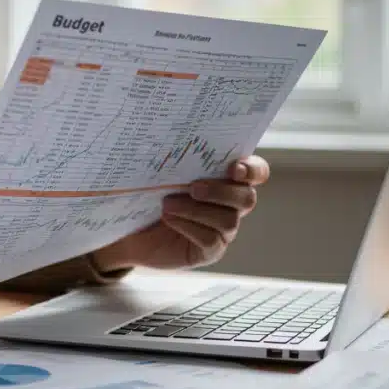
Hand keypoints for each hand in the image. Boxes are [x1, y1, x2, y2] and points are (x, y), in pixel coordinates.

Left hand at [91, 156, 269, 272]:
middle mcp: (231, 205)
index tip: (233, 168)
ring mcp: (223, 230)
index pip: (256, 172)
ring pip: (228, 221)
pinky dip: (189, 227)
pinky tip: (169, 219)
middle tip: (193, 187)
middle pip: (247, 198)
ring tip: (168, 204)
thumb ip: (176, 157)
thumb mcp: (161, 172)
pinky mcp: (209, 251)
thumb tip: (171, 137)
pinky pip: (211, 241)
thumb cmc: (150, 193)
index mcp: (226, 178)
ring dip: (196, 210)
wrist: (131, 229)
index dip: (252, 169)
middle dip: (220, 191)